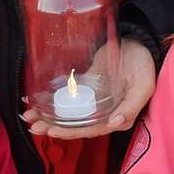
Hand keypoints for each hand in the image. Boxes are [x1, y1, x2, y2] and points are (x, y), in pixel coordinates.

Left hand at [23, 39, 155, 139]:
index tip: (51, 131)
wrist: (139, 41)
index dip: (71, 132)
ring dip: (50, 114)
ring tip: (29, 115)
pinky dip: (54, 98)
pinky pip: (69, 95)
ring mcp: (94, 99)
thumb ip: (131, 107)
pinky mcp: (87, 86)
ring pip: (69, 112)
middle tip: (32, 126)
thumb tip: (113, 123)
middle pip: (76, 123)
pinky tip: (37, 98)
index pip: (91, 129)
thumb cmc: (144, 64)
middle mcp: (104, 111)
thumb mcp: (143, 85)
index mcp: (118, 116)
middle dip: (53, 126)